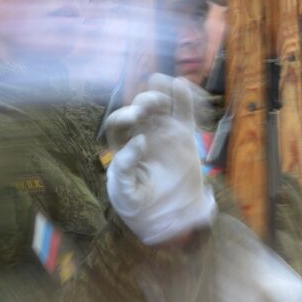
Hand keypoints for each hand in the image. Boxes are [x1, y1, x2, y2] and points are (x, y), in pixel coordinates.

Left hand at [105, 75, 216, 244]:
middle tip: (150, 105)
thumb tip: (139, 140)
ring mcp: (163, 133)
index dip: (123, 117)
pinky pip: (183, 112)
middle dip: (144, 102)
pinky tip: (180, 84)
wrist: (169, 217)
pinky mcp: (184, 135)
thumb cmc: (140, 205)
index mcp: (122, 146)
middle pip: (139, 109)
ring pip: (161, 106)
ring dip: (160, 94)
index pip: (118, 123)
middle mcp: (141, 134)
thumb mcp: (125, 192)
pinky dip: (182, 98)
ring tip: (164, 90)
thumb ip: (125, 168)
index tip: (134, 119)